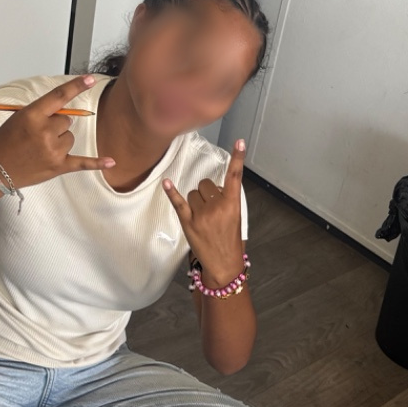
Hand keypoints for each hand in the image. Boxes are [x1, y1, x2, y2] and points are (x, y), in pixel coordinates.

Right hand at [0, 76, 113, 186]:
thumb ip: (42, 112)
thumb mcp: (19, 118)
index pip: (59, 96)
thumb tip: (66, 113)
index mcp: (32, 115)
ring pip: (70, 138)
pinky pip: (83, 163)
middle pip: (67, 120)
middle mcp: (44, 132)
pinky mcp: (59, 166)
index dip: (76, 86)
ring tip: (40, 149)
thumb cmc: (5, 141)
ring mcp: (53, 150)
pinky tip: (111, 162)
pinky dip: (97, 163)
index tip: (90, 79)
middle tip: (38, 135)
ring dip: (59, 141)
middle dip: (55, 126)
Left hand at [163, 139, 246, 286]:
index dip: (238, 158)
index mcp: (233, 205)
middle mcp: (217, 207)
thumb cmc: (230, 241)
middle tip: (212, 210)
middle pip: (206, 184)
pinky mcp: (188, 222)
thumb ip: (227, 201)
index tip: (240, 142)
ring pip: (193, 193)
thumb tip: (214, 189)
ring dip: (196, 201)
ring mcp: (202, 215)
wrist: (223, 264)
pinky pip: (179, 202)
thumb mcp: (236, 220)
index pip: (235, 177)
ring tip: (203, 218)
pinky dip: (172, 192)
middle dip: (207, 193)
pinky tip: (167, 182)